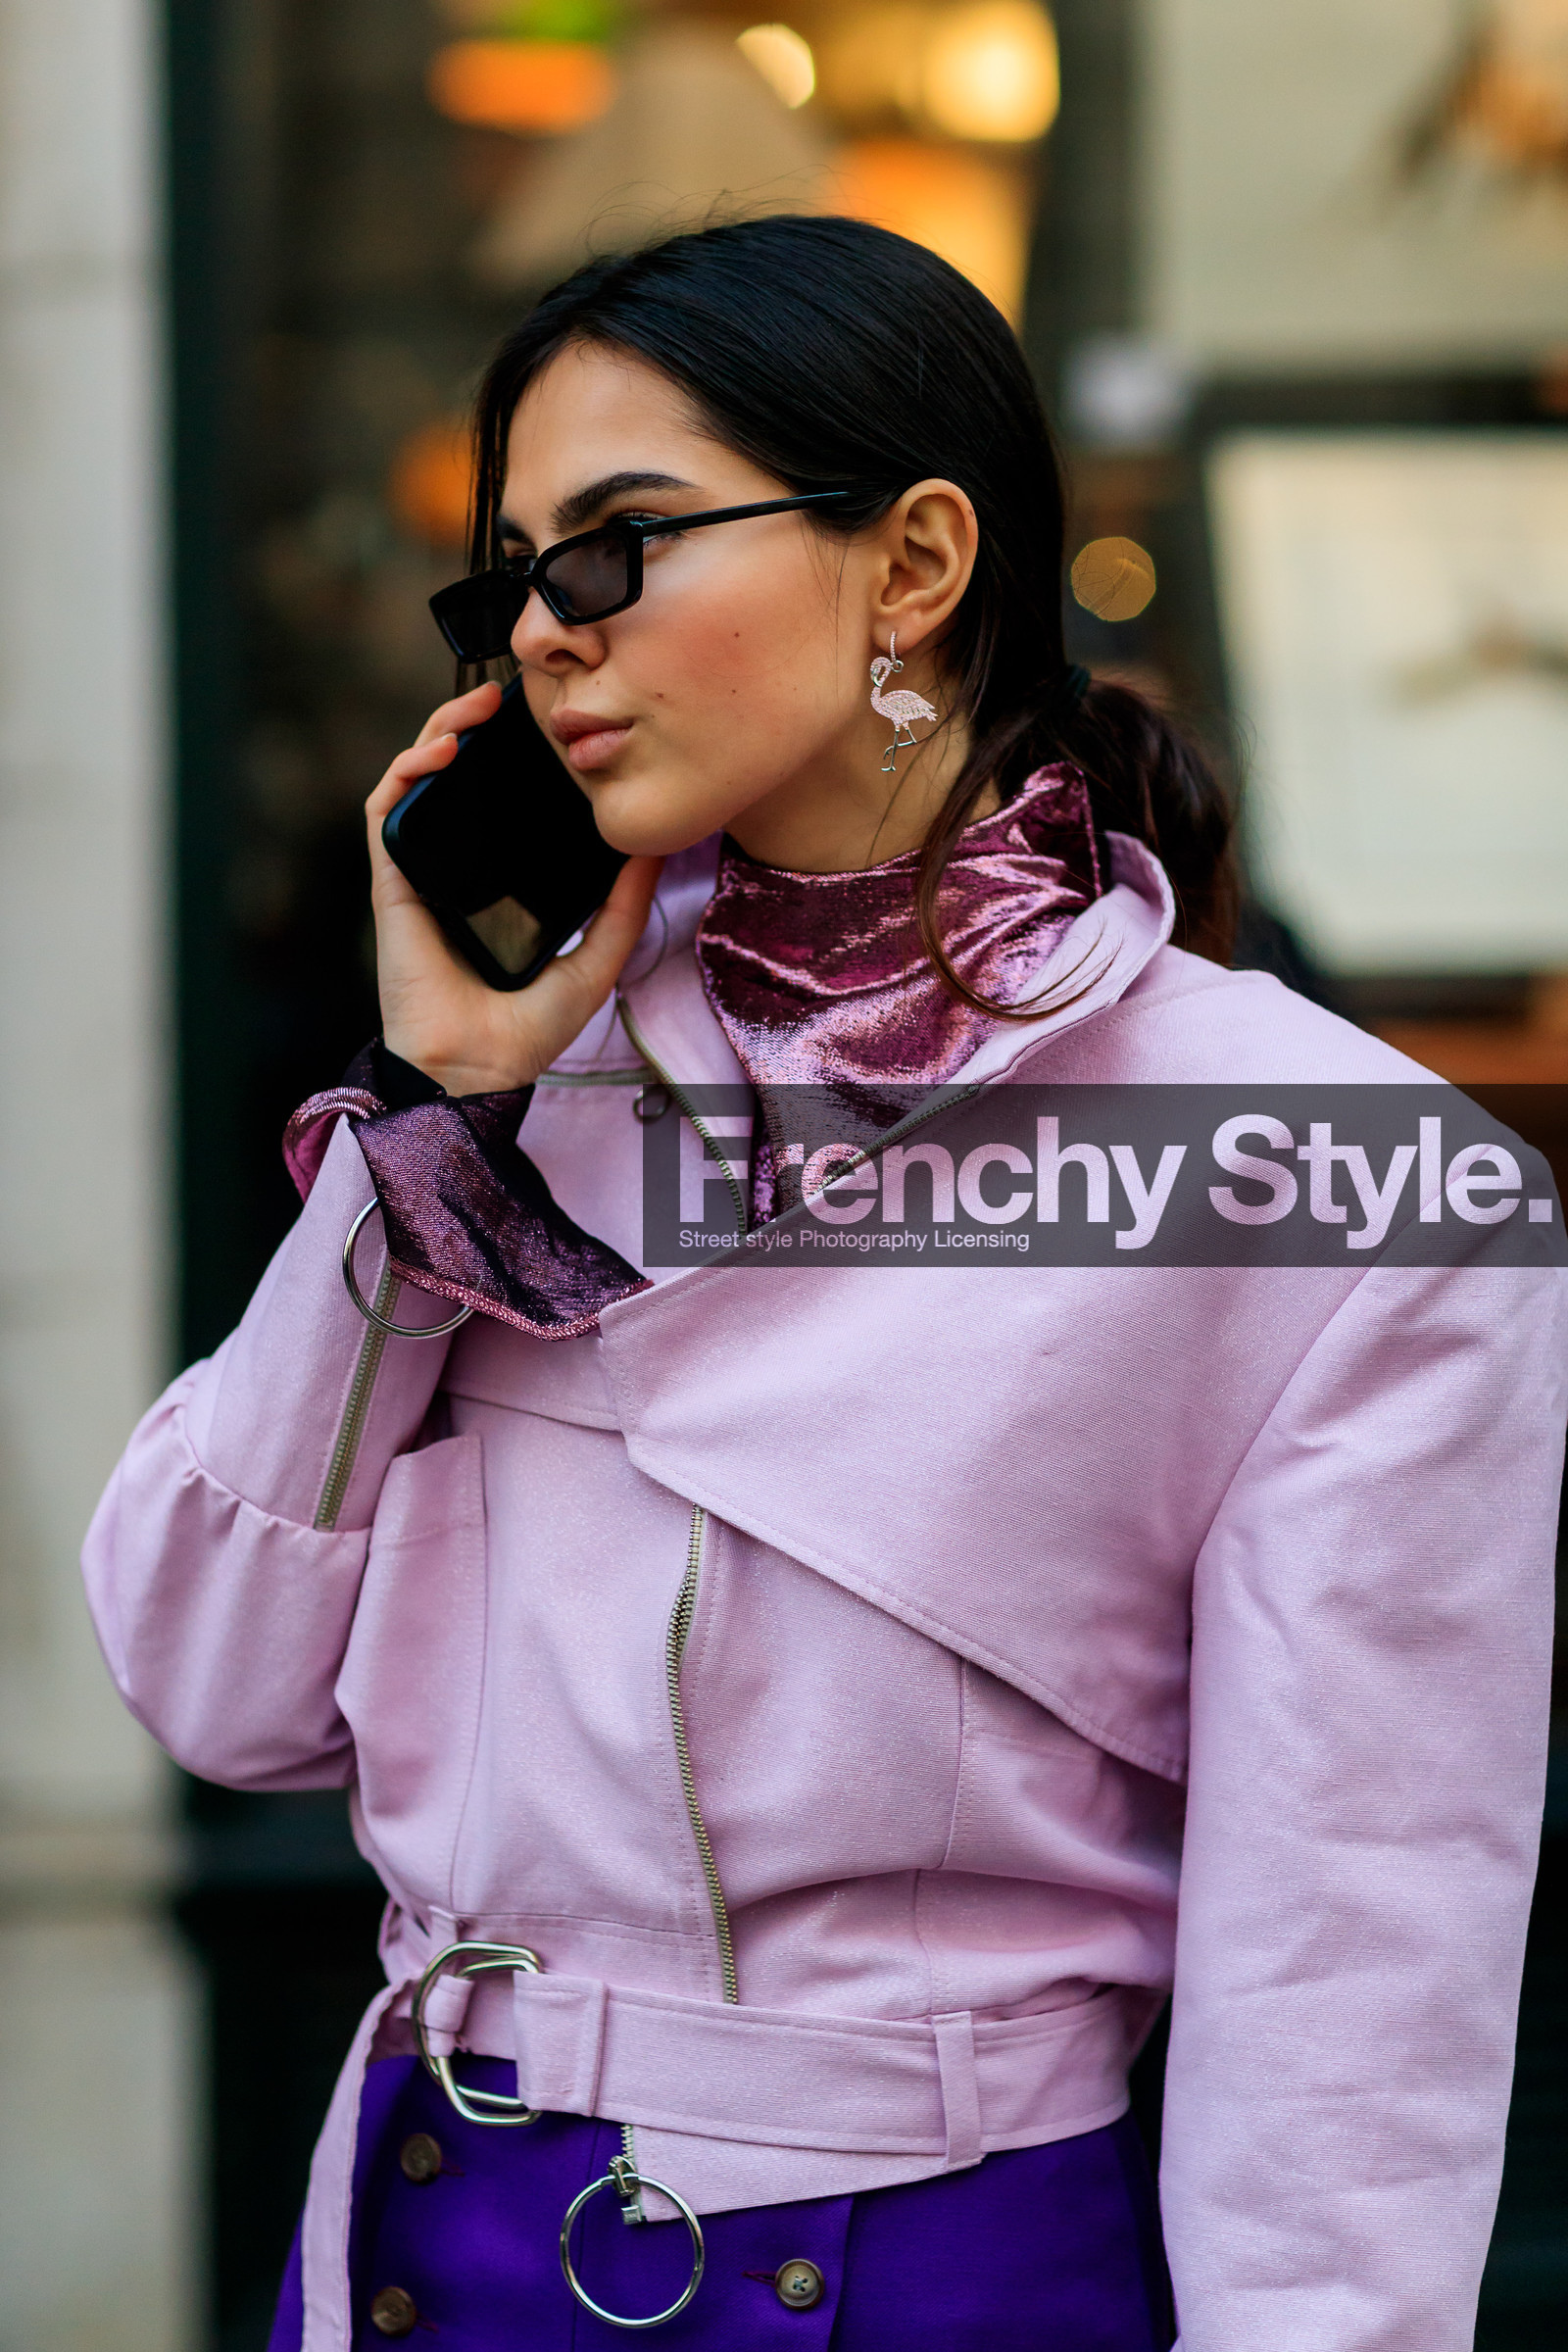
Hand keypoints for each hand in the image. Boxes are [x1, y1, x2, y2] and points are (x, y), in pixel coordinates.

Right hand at [365, 680, 662, 1096]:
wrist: (475, 1069)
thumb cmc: (526, 1031)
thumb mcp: (596, 958)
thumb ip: (624, 905)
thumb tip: (657, 847)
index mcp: (496, 885)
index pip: (499, 806)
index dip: (516, 761)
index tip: (549, 729)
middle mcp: (455, 872)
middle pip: (457, 781)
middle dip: (477, 729)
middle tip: (513, 698)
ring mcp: (420, 874)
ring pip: (418, 781)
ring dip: (439, 731)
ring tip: (476, 705)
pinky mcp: (392, 882)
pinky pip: (387, 810)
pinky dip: (407, 769)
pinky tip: (441, 750)